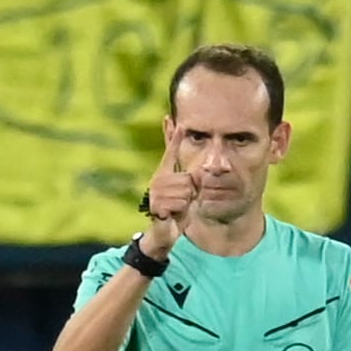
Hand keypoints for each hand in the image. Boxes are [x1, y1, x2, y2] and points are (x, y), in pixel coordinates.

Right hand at [141, 134, 194, 256]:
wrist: (164, 231)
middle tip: (183, 200)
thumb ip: (190, 179)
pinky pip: (180, 202)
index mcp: (164, 174)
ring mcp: (156, 192)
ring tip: (178, 207)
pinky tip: (173, 213)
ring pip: (185, 191)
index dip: (172, 136)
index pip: (170, 152)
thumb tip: (195, 171)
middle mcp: (158, 180)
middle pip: (187, 178)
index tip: (173, 119)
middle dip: (191, 191)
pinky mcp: (157, 205)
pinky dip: (181, 210)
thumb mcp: (185, 192)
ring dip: (186, 202)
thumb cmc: (175, 209)